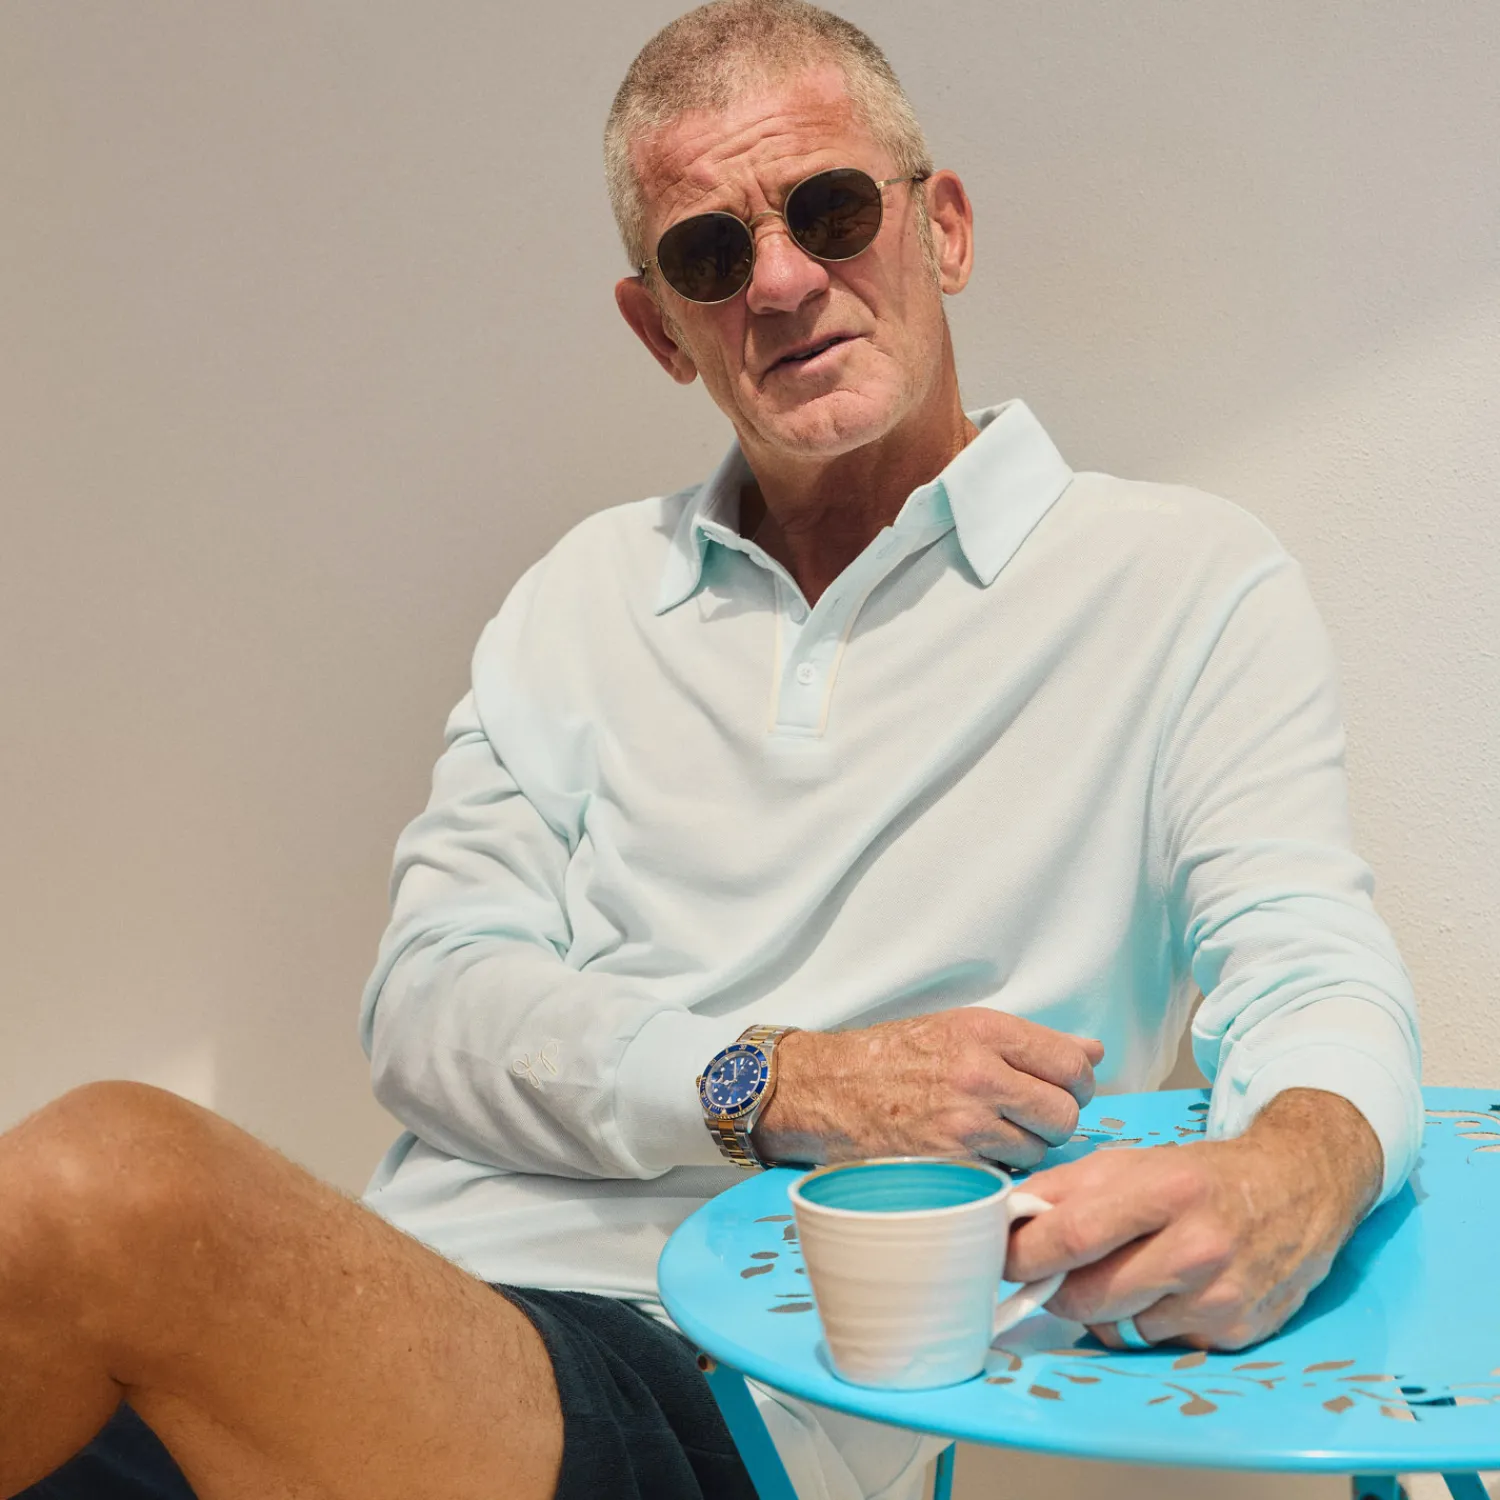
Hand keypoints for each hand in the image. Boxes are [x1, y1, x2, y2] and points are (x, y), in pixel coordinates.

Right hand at [753, 1009, 1103, 1168]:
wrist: (828, 1089)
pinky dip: (1000, 1168)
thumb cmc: (894, 1056)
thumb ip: (1031, 1041)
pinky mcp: (951, 1163)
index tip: (1065, 1089)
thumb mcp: (960, 1028)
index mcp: (985, 1032)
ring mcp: (964, 1123)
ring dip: (1028, 1147)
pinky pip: (1006, 1173)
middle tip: (1030, 1116)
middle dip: (1055, 1119)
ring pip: (1040, 1149)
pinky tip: (977, 1153)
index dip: (1078, 1083)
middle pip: (1064, 1113)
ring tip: (995, 1133)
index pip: (1071, 1065)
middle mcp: (979, 1074)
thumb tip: (1094, 1051)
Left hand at [1005, 1088, 1382, 1349]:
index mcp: (1166, 1190)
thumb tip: (1011, 1221)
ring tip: (1119, 1273)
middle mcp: (1198, 1247)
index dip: (1027, 1255)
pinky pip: (1159, 1342)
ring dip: (1101, 1310)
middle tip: (1048, 1275)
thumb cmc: (1201, 1175)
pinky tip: (1162, 1292)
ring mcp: (1220, 1297)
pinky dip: (1144, 1324)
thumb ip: (1067, 1189)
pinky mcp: (1236, 1332)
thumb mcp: (1132, 1161)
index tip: (1002, 1258)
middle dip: (1054, 1291)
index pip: (1076, 1235)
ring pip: (1119, 1328)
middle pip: (1090, 1296)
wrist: (1297, 1189)